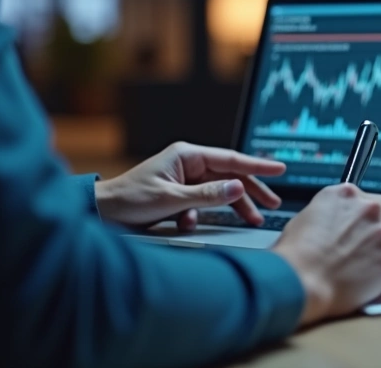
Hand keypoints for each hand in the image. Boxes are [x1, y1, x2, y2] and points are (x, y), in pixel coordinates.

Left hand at [96, 141, 286, 230]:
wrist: (100, 214)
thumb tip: (238, 188)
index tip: (280, 168)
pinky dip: (201, 215)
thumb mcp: (172, 199)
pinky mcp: (180, 195)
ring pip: (220, 192)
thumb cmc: (128, 200)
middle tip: (272, 204)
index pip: (231, 159)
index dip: (258, 165)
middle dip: (252, 191)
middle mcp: (189, 164)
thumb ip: (208, 195)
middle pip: (231, 176)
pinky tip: (190, 223)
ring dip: (232, 206)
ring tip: (251, 220)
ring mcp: (185, 179)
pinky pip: (203, 203)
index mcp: (188, 156)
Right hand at [272, 183, 380, 324]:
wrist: (298, 281)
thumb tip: (337, 224)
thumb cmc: (294, 256)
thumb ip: (331, 214)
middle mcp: (368, 210)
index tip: (367, 224)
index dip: (370, 213)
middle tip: (377, 240)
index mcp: (346, 195)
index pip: (371, 197)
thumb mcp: (305, 218)